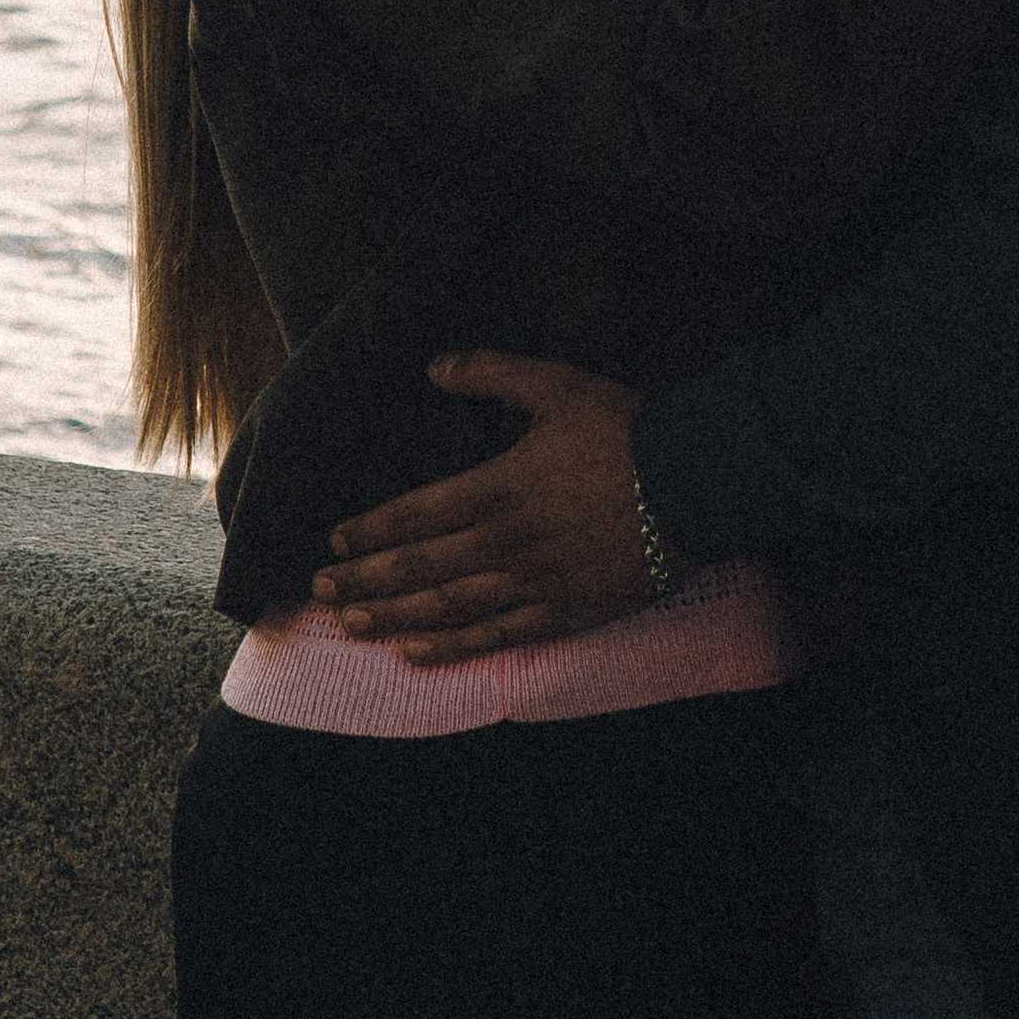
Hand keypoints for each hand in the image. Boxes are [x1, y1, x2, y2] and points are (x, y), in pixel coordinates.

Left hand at [311, 356, 646, 663]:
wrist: (696, 485)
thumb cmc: (626, 431)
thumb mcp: (558, 386)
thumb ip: (493, 372)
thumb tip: (435, 365)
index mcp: (498, 486)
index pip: (415, 514)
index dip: (370, 530)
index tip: (334, 540)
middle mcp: (506, 542)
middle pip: (419, 567)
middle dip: (366, 579)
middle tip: (322, 590)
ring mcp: (534, 582)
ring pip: (448, 607)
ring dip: (394, 616)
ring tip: (353, 624)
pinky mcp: (564, 611)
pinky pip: (497, 636)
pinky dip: (452, 646)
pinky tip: (416, 652)